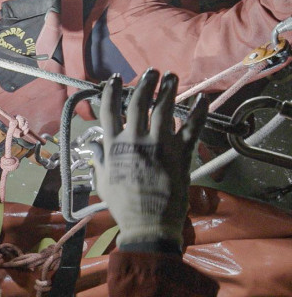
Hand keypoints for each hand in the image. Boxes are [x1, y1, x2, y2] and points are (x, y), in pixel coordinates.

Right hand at [91, 70, 207, 250]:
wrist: (149, 224)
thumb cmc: (123, 206)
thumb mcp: (103, 183)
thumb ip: (99, 161)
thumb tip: (95, 146)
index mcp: (114, 146)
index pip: (110, 110)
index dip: (112, 91)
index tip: (115, 79)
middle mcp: (136, 140)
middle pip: (139, 103)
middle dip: (145, 84)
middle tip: (151, 72)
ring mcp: (160, 145)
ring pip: (164, 109)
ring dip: (168, 90)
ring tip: (171, 76)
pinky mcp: (181, 154)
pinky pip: (191, 128)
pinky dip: (198, 113)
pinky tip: (202, 99)